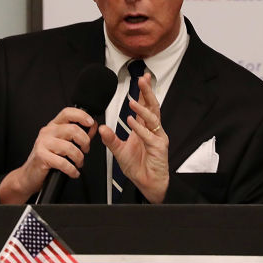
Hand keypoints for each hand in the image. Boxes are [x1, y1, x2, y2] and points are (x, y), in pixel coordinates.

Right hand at [0, 107, 96, 203]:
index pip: (68, 112)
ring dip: (79, 158)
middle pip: (73, 129)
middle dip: (85, 142)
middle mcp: (47, 132)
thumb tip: (92, 127)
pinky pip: (63, 162)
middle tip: (85, 150)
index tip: (91, 123)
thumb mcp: (62, 143)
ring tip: (78, 164)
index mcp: (53, 126)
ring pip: (69, 147)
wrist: (29, 175)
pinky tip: (73, 172)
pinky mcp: (41, 156)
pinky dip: (72, 170)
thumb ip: (78, 135)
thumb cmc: (47, 158)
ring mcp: (43, 143)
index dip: (81, 115)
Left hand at [98, 72, 168, 203]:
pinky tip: (132, 121)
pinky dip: (140, 128)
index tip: (141, 79)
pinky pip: (149, 135)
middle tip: (143, 79)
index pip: (145, 106)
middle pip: (152, 106)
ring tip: (132, 101)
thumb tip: (102, 127)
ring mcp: (157, 137)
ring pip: (153, 117)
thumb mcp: (119, 151)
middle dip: (148, 92)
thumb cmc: (138, 167)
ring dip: (142, 108)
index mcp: (144, 128)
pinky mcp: (159, 147)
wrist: (146, 184)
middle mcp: (152, 130)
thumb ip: (111, 139)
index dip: (143, 92)